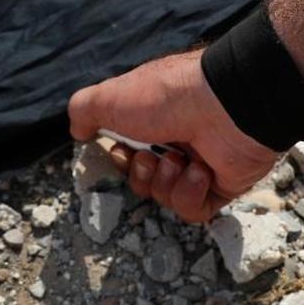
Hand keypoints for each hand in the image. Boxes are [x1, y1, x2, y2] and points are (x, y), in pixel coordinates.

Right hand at [68, 49, 278, 222]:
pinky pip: (194, 208)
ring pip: (165, 196)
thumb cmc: (166, 96)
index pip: (128, 151)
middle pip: (144, 178)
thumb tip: (78, 132)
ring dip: (165, 181)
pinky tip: (199, 172)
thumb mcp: (109, 96)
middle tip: (151, 157)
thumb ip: (84, 111)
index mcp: (155, 118)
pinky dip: (189, 193)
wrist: (225, 104)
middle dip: (140, 173)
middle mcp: (178, 140)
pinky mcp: (223, 185)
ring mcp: (201, 163)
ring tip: (179, 160)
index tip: (122, 150)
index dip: (120, 159)